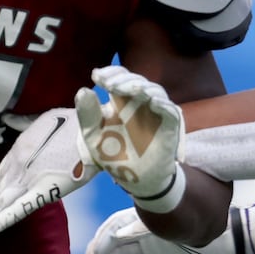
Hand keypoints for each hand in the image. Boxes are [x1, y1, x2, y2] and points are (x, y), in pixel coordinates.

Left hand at [0, 108, 97, 233]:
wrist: (91, 133)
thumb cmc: (74, 124)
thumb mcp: (44, 117)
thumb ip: (22, 122)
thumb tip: (7, 118)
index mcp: (20, 147)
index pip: (4, 169)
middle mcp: (19, 163)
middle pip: (2, 186)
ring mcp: (28, 178)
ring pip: (4, 200)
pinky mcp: (42, 191)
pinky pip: (19, 208)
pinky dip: (4, 219)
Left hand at [77, 65, 185, 211]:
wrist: (134, 180)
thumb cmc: (114, 155)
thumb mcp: (93, 136)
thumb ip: (88, 115)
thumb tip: (83, 90)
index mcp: (122, 101)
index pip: (120, 77)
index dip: (111, 73)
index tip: (97, 76)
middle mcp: (140, 102)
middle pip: (136, 81)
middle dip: (123, 79)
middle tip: (110, 84)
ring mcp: (156, 112)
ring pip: (155, 90)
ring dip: (143, 87)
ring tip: (132, 89)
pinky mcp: (170, 126)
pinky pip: (171, 110)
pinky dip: (163, 104)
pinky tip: (152, 102)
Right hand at [82, 207, 237, 253]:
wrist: (227, 238)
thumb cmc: (203, 226)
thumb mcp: (174, 226)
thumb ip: (146, 227)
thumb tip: (119, 230)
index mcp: (149, 217)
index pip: (118, 225)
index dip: (105, 238)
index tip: (95, 251)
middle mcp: (146, 229)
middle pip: (115, 238)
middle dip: (99, 250)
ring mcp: (152, 244)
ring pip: (122, 253)